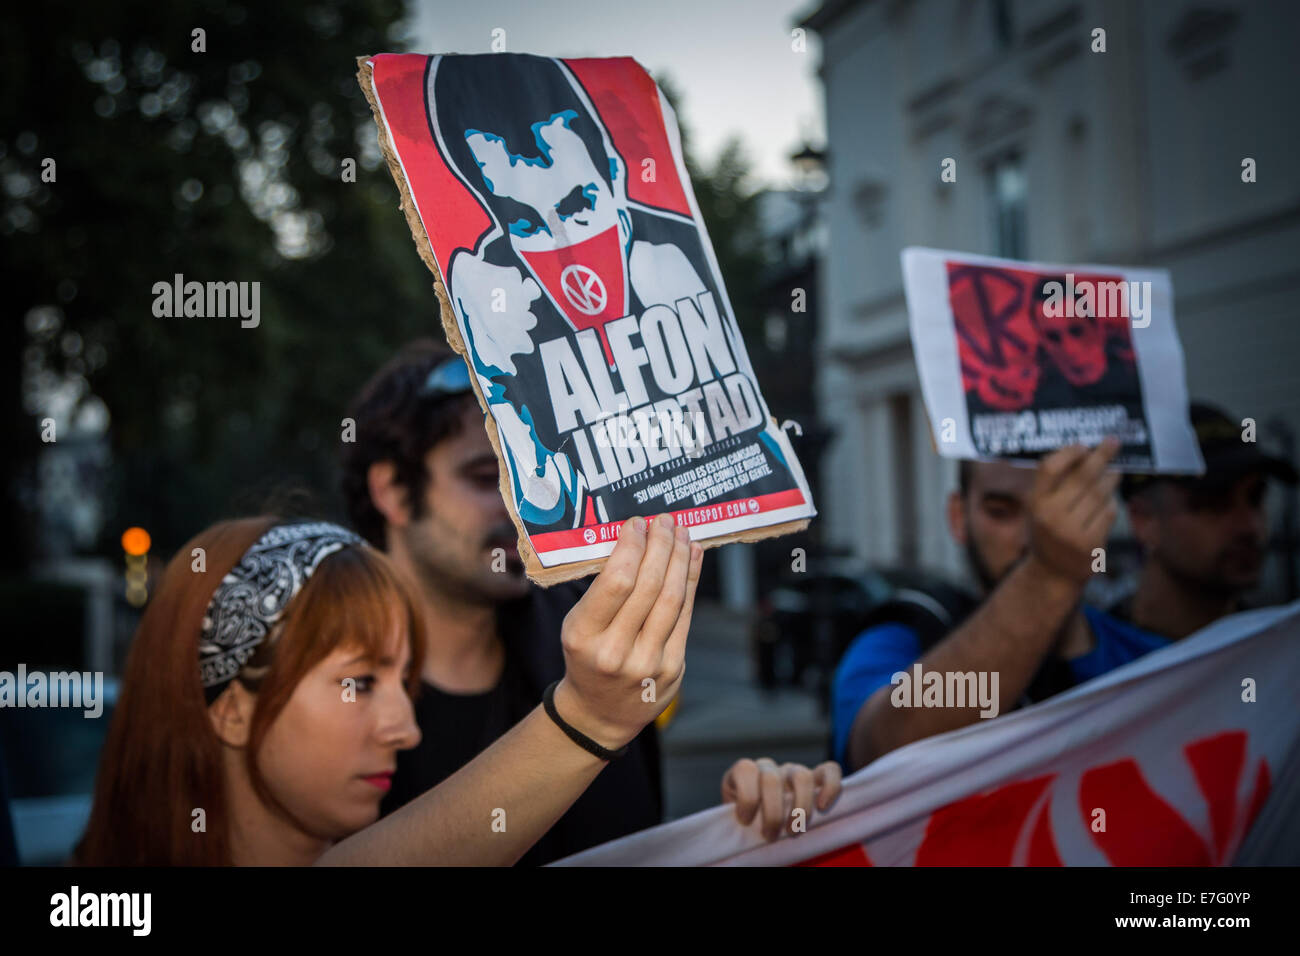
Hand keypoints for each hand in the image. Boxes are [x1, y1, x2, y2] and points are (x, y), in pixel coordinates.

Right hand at [553, 514, 701, 751]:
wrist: (600, 713)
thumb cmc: (587, 657)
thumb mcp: (577, 625)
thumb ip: (603, 590)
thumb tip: (637, 539)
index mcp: (583, 636)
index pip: (616, 582)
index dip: (632, 547)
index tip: (637, 524)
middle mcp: (616, 652)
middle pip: (649, 587)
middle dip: (660, 546)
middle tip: (664, 521)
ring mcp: (648, 663)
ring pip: (672, 599)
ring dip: (680, 559)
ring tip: (681, 533)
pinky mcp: (673, 669)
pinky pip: (685, 616)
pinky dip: (690, 582)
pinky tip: (692, 558)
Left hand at [722, 757, 842, 840]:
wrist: (760, 818)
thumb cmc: (747, 822)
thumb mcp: (735, 819)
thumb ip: (739, 821)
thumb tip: (745, 838)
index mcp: (744, 772)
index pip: (746, 769)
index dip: (747, 796)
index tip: (746, 821)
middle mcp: (769, 767)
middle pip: (772, 779)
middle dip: (772, 814)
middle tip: (770, 837)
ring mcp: (792, 770)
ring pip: (802, 776)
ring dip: (799, 810)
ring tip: (793, 832)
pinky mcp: (815, 778)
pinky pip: (830, 770)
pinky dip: (830, 787)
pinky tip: (823, 807)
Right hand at [1027, 438, 1120, 585]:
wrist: (1053, 574)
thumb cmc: (1050, 532)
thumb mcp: (1042, 508)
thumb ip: (1057, 484)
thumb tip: (1086, 452)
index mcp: (1035, 503)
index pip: (1049, 468)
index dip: (1068, 453)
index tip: (1084, 445)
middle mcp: (1050, 516)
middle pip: (1080, 477)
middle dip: (1100, 456)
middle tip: (1114, 442)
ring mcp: (1070, 531)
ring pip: (1098, 494)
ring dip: (1110, 479)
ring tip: (1114, 472)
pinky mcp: (1090, 544)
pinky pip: (1107, 513)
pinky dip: (1110, 504)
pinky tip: (1108, 502)